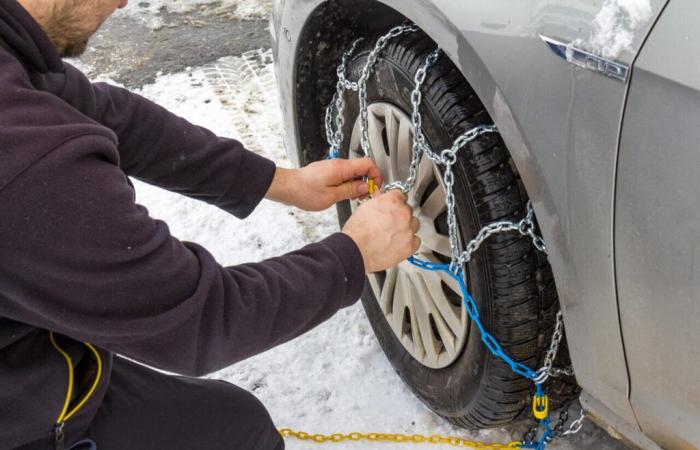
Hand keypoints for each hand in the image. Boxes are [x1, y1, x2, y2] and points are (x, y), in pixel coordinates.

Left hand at [265, 158, 381, 210]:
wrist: (287, 187)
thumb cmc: (304, 191)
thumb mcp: (331, 196)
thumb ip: (350, 190)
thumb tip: (364, 187)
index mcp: (341, 168)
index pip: (368, 164)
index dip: (376, 175)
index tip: (374, 188)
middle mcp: (338, 164)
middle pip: (362, 168)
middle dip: (367, 182)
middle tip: (364, 196)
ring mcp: (333, 167)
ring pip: (354, 172)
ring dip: (357, 184)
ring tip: (353, 197)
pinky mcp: (328, 171)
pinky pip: (344, 175)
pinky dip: (348, 184)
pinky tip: (344, 194)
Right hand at [342, 190, 419, 272]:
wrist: (356, 250)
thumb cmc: (357, 232)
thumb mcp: (365, 208)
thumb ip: (378, 202)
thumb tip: (381, 199)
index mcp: (392, 201)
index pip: (401, 195)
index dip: (396, 202)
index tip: (394, 206)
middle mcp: (403, 213)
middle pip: (408, 210)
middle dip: (400, 216)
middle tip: (390, 223)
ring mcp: (408, 229)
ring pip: (414, 225)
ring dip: (407, 228)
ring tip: (394, 234)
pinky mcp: (410, 245)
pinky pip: (416, 241)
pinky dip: (410, 242)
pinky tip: (399, 244)